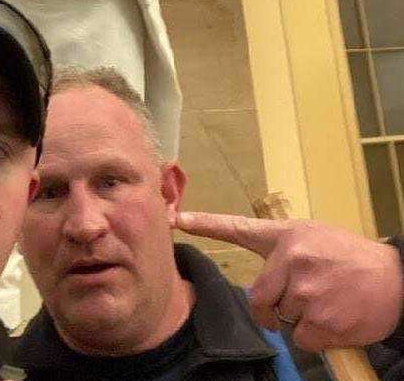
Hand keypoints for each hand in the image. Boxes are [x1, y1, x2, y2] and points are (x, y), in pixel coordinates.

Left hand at [177, 210, 403, 351]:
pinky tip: (334, 318)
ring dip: (300, 319)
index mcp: (286, 236)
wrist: (396, 278)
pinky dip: (315, 337)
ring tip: (326, 300)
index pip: (238, 228)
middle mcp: (291, 258)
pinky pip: (299, 339)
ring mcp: (305, 289)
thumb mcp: (312, 238)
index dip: (205, 225)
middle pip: (257, 298)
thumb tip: (260, 280)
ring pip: (280, 319)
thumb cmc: (349, 258)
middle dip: (275, 307)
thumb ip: (281, 250)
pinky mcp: (319, 319)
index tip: (176, 220)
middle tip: (303, 298)